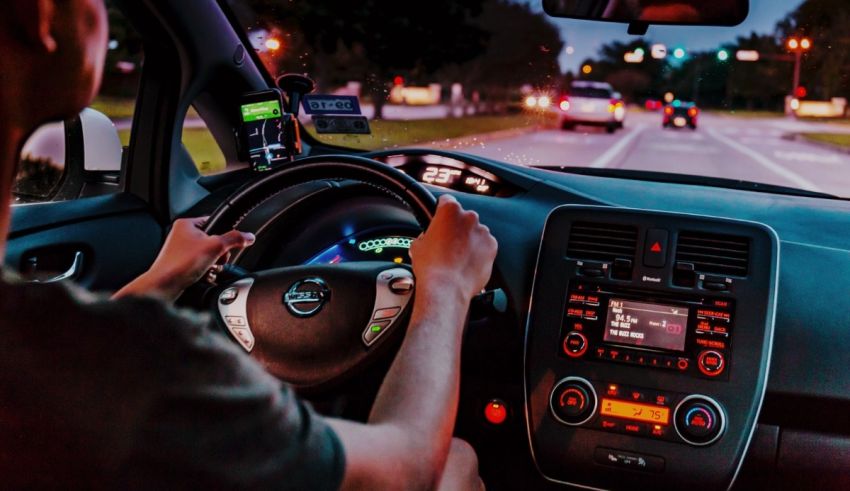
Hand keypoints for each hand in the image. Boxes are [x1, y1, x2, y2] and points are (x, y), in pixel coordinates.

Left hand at [113, 217, 254, 300]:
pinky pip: (201, 266)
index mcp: (187, 224)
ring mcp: (181, 251)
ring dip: (213, 264)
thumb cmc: (180, 264)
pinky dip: (205, 272)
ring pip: (208, 255)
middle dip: (219, 254)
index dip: (224, 234)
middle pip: (213, 241)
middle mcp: (182, 235)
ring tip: (208, 269)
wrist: (163, 285)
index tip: (228, 244)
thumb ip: (234, 239)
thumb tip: (248, 236)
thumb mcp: (215, 247)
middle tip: (216, 259)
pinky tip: (203, 276)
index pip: (214, 222)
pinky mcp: (181, 265)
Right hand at [409, 195, 497, 302]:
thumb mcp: (417, 245)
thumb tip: (427, 238)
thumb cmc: (431, 267)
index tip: (441, 218)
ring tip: (457, 257)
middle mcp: (469, 217)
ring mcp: (483, 232)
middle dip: (456, 228)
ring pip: (475, 232)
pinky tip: (467, 263)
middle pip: (463, 217)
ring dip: (468, 240)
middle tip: (447, 244)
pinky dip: (478, 252)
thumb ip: (425, 234)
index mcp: (450, 211)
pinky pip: (485, 245)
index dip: (442, 210)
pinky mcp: (492, 247)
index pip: (447, 201)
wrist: (446, 288)